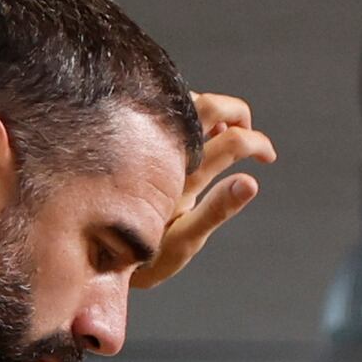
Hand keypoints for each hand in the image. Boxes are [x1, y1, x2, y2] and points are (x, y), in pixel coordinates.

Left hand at [137, 92, 274, 286]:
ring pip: (186, 103)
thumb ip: (218, 209)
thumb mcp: (185, 240)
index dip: (257, 144)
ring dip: (212, 111)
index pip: (232, 141)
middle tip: (247, 131)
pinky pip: (163, 114)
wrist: (93, 256)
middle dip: (238, 113)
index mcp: (183, 176)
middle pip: (209, 106)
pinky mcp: (133, 141)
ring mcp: (147, 144)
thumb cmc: (144, 257)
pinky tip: (191, 135)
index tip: (268, 158)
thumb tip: (250, 181)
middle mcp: (164, 153)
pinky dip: (187, 116)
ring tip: (221, 133)